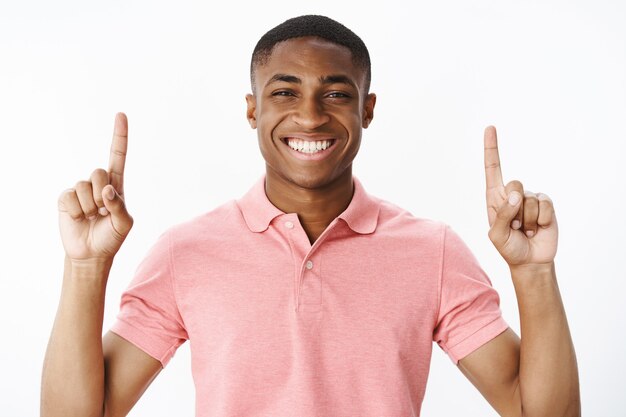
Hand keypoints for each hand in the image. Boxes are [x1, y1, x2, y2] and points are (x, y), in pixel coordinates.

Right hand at [57, 113, 133, 261]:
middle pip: (99, 172)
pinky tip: (80, 218)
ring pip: (85, 186)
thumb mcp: (124, 224)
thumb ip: (119, 206)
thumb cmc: (111, 237)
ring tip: (92, 217)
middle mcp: (98, 184)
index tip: (121, 115)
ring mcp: (80, 190)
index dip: (119, 136)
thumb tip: (108, 190)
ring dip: (90, 206)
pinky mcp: (66, 199)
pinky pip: (71, 197)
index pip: (118, 156)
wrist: (91, 254)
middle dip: (103, 194)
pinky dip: (77, 211)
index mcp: (116, 185)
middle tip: (102, 211)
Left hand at [484, 126, 557, 267]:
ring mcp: (530, 198)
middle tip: (514, 226)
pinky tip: (538, 228)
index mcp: (495, 197)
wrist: (531, 260)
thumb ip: (501, 215)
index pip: (492, 168)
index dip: (491, 148)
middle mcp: (512, 194)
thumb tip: (516, 195)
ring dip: (526, 220)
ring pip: (529, 199)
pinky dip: (540, 220)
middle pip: (514, 183)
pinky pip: (544, 205)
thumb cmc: (509, 247)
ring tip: (525, 230)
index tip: (490, 127)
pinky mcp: (546, 204)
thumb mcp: (496, 235)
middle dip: (514, 208)